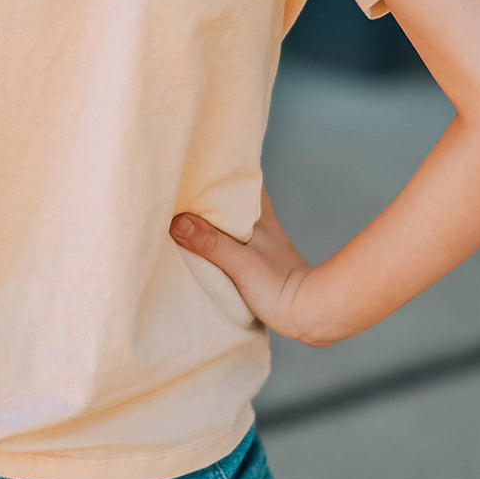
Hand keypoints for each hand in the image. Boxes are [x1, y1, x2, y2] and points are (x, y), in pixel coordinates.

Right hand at [169, 183, 342, 345]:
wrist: (307, 314)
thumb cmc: (279, 287)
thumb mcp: (241, 263)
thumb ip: (211, 243)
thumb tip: (177, 222)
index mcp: (258, 211)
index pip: (235, 178)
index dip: (213, 169)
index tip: (187, 164)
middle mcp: (256, 219)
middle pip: (224, 197)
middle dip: (201, 192)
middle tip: (172, 187)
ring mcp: (253, 238)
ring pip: (222, 218)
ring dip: (202, 216)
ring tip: (173, 211)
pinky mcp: (249, 257)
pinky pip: (222, 238)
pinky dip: (207, 236)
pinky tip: (190, 241)